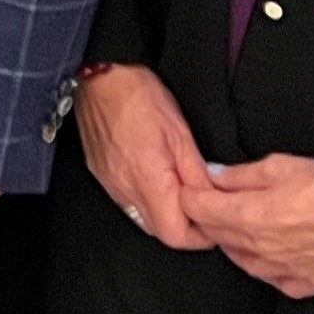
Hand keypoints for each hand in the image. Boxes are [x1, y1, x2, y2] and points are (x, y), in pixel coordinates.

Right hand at [72, 62, 214, 249]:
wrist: (101, 77)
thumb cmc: (141, 97)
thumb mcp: (182, 135)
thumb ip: (197, 175)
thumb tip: (212, 201)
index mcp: (149, 180)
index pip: (175, 235)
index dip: (199, 235)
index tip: (213, 221)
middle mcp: (125, 189)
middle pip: (159, 231)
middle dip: (183, 225)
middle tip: (201, 203)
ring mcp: (110, 184)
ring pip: (142, 217)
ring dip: (164, 211)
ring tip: (179, 186)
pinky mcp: (101, 175)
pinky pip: (127, 200)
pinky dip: (145, 197)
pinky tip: (155, 176)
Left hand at [193, 153, 313, 297]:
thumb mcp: (280, 166)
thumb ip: (240, 175)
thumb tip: (213, 176)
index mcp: (248, 218)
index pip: (198, 211)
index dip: (190, 198)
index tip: (190, 190)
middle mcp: (259, 250)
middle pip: (216, 236)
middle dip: (209, 218)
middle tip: (214, 203)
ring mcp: (281, 271)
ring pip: (240, 259)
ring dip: (234, 242)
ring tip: (244, 223)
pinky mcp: (304, 284)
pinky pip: (272, 278)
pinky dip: (264, 264)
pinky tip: (270, 250)